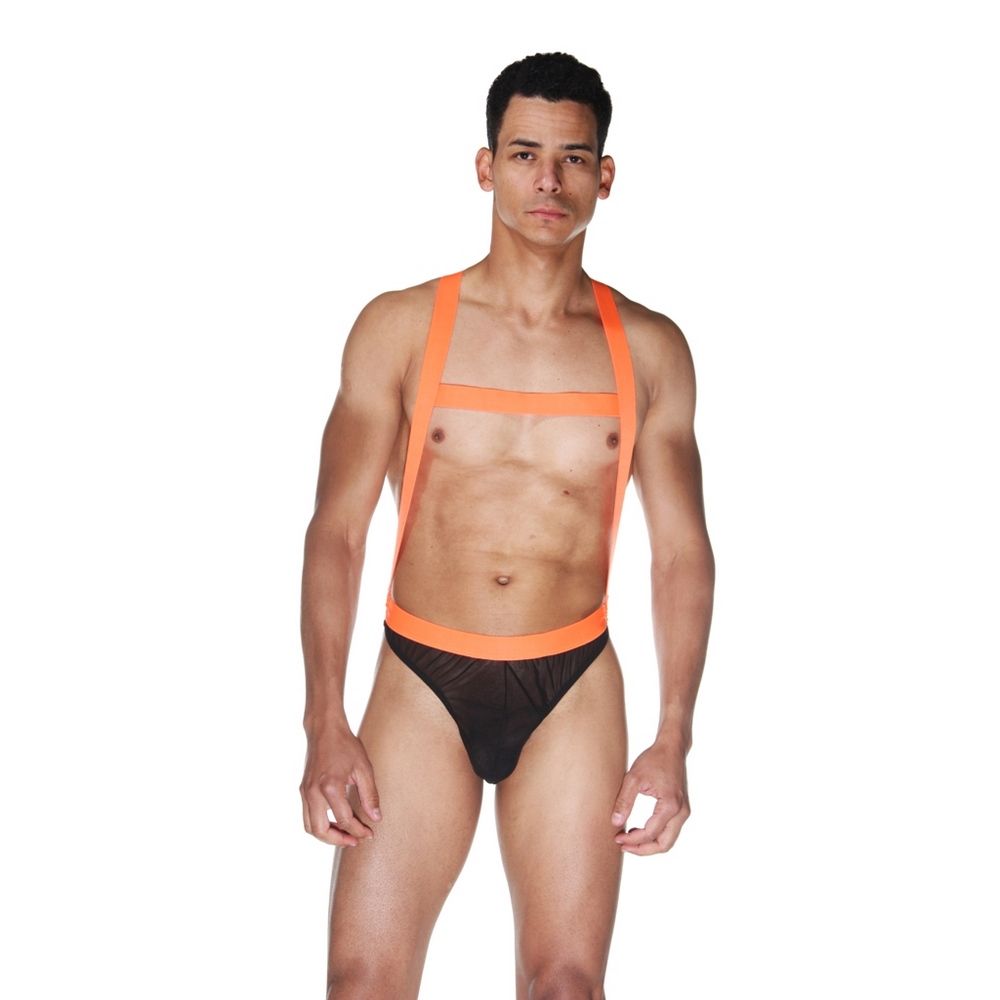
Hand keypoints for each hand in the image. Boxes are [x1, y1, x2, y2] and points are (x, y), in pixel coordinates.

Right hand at [300, 722, 381, 846]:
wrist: (324, 729)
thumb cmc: (346, 745)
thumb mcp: (364, 768)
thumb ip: (370, 796)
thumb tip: (375, 819)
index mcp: (330, 787)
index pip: (344, 820)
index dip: (359, 830)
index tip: (370, 833)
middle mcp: (313, 792)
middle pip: (321, 831)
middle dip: (339, 840)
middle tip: (355, 840)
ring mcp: (305, 792)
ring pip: (310, 827)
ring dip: (327, 835)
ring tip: (345, 835)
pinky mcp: (303, 790)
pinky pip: (307, 816)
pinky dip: (320, 824)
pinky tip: (335, 821)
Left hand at [610, 741, 689, 855]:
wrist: (672, 748)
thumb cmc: (653, 760)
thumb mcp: (633, 778)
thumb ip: (624, 801)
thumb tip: (615, 823)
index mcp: (670, 805)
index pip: (650, 833)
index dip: (632, 839)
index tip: (616, 837)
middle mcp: (681, 812)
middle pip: (664, 845)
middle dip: (642, 849)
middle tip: (623, 846)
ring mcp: (684, 812)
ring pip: (668, 841)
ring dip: (649, 844)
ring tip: (628, 838)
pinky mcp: (681, 810)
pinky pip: (670, 831)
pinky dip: (655, 836)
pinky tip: (638, 829)